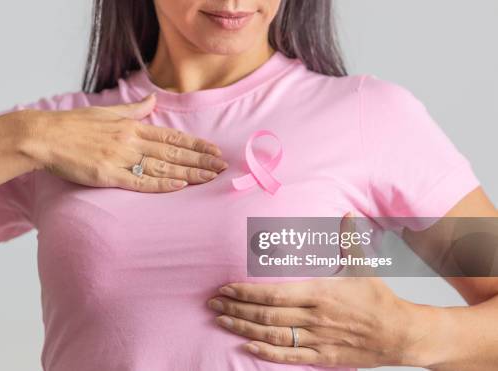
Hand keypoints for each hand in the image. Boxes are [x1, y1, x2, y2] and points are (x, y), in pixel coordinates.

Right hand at [21, 93, 227, 191]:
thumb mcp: (107, 111)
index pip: (171, 136)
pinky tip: (179, 186)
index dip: (195, 144)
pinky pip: (139, 181)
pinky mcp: (108, 175)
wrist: (44, 136)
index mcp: (132, 126)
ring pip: (162, 167)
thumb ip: (134, 109)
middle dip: (200, 160)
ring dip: (188, 173)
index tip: (214, 150)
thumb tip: (153, 100)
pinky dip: (161, 184)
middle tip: (222, 167)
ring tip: (209, 177)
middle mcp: (130, 141)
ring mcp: (120, 158)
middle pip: (173, 152)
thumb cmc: (74, 125)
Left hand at [207, 214, 420, 367]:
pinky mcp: (323, 356)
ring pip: (273, 336)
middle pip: (267, 314)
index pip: (274, 293)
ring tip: (221, 321)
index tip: (226, 288)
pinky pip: (290, 356)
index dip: (247, 292)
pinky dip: (267, 353)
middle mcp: (315, 316)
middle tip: (212, 303)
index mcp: (320, 292)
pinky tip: (247, 346)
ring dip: (244, 328)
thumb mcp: (363, 266)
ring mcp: (318, 338)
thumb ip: (349, 239)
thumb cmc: (378, 299)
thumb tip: (346, 212)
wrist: (401, 333)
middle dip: (236, 309)